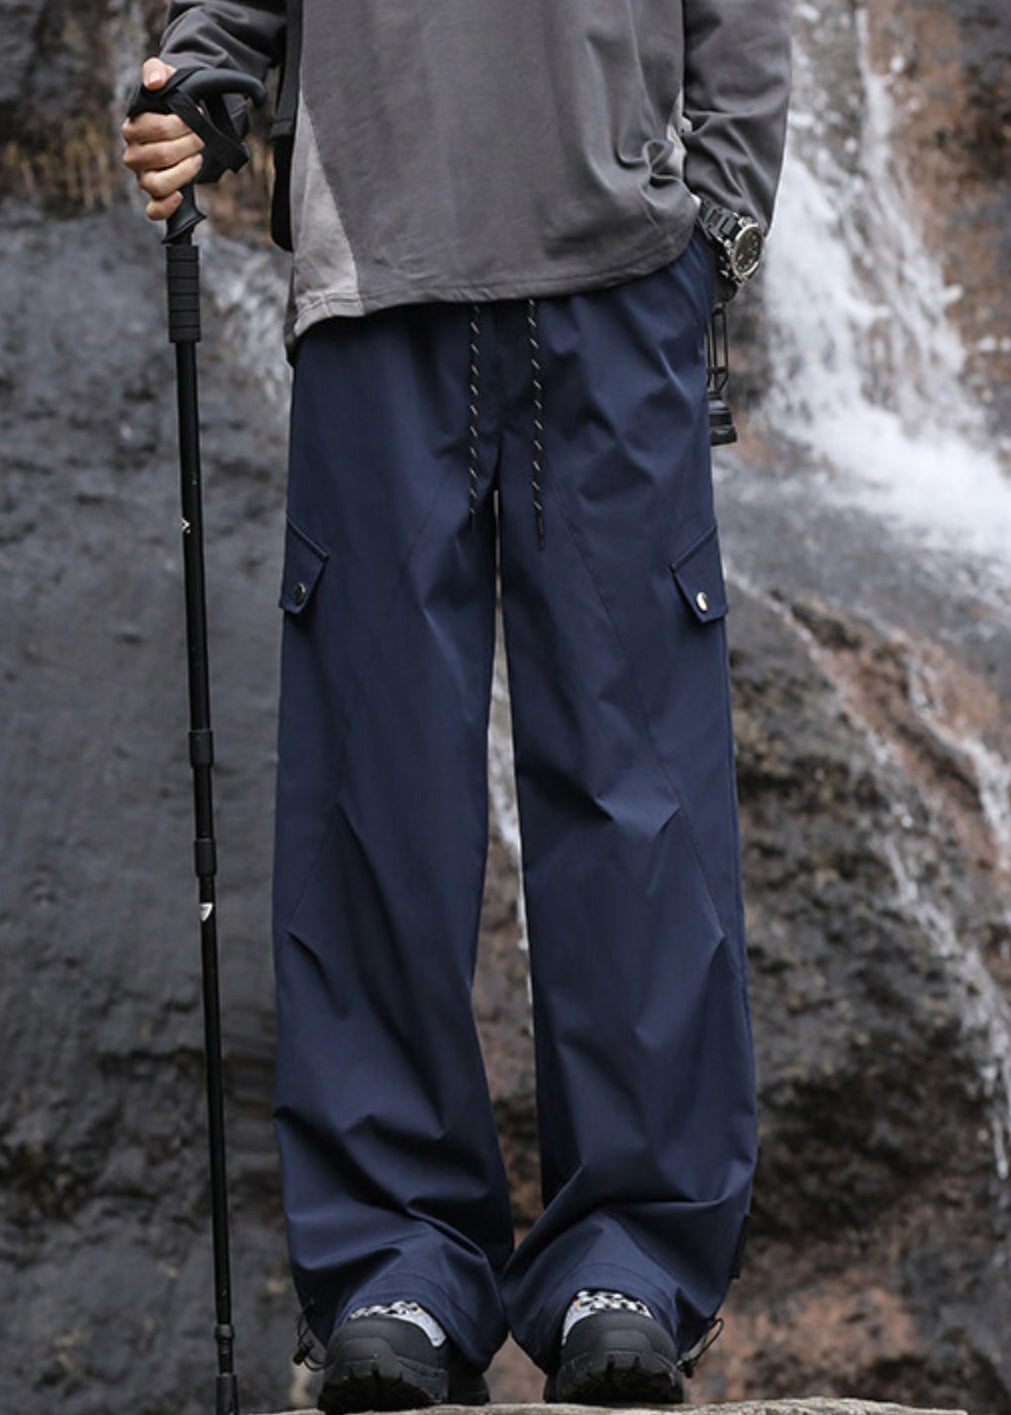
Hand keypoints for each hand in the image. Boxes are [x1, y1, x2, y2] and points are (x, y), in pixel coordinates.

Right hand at [121, 58, 205, 221]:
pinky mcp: (155, 194)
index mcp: (132, 128)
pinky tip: (179, 196)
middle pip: (162, 156)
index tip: (195, 115)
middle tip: (200, 135)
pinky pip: (154, 210)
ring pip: (158, 183)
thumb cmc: (172, 101)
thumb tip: (154, 82)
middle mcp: (134, 154)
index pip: (157, 129)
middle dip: (189, 144)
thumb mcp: (166, 78)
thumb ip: (157, 71)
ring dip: (184, 171)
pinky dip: (166, 207)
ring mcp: (143, 176)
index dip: (182, 124)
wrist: (185, 120)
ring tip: (197, 157)